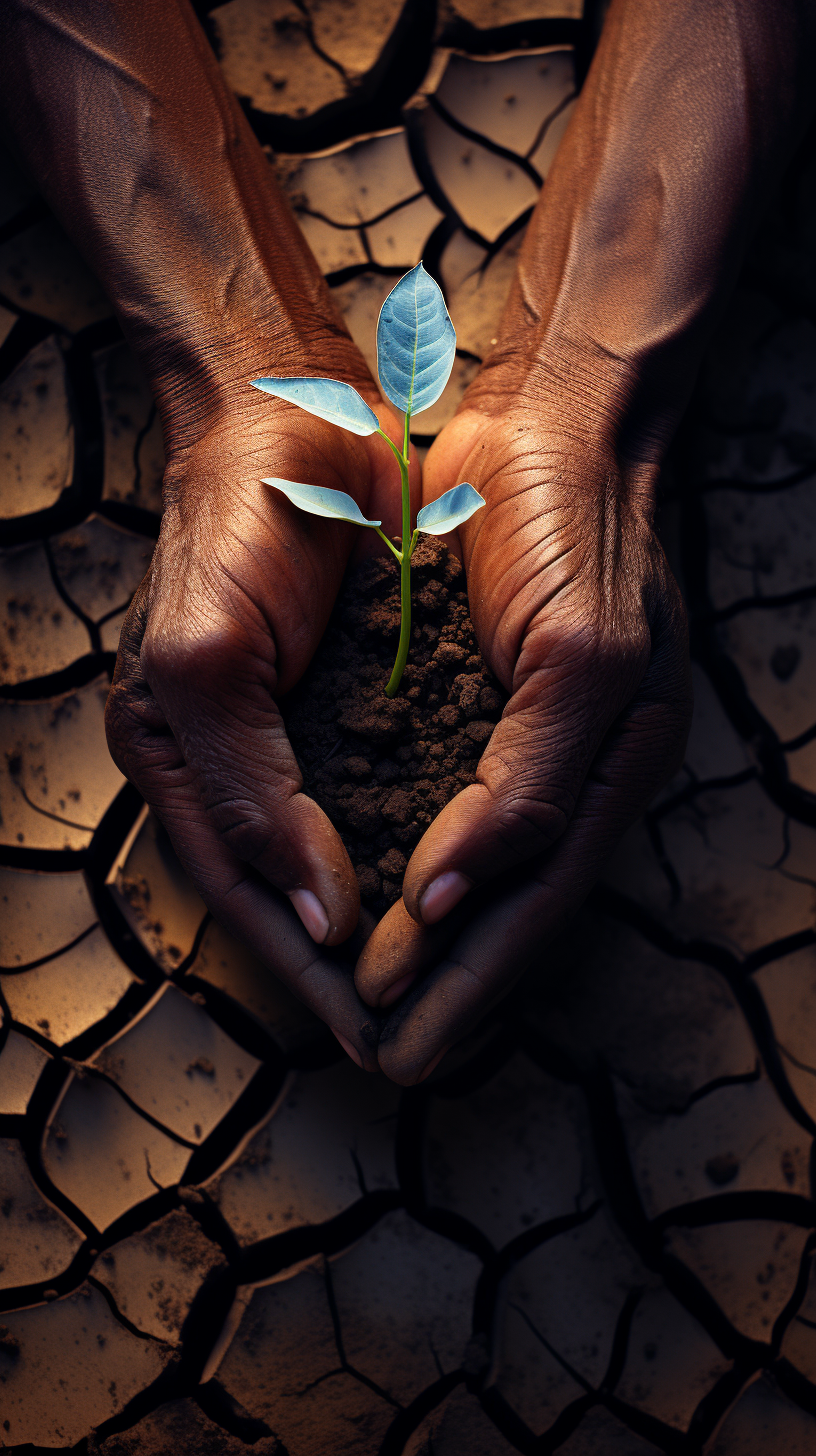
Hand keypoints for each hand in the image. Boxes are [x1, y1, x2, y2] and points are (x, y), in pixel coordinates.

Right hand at [106, 364, 416, 1066]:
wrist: (294, 410)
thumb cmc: (232, 525)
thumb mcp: (210, 662)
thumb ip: (252, 792)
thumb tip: (317, 908)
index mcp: (184, 759)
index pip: (249, 889)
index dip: (307, 965)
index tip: (369, 1034)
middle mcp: (243, 757)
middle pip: (299, 890)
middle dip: (353, 968)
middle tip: (418, 1041)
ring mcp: (302, 728)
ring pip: (349, 852)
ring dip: (395, 921)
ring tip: (448, 990)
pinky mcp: (360, 694)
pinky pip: (392, 791)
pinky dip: (422, 846)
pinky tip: (463, 887)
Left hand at [355, 371, 692, 1082]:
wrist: (555, 414)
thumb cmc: (574, 521)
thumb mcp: (580, 656)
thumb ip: (532, 786)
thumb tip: (456, 895)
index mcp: (611, 765)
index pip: (533, 903)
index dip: (466, 975)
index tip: (397, 1039)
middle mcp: (573, 764)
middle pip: (506, 907)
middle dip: (444, 987)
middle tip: (381, 1061)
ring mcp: (531, 735)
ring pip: (477, 871)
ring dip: (426, 944)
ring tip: (371, 1007)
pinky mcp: (485, 699)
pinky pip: (449, 806)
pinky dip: (415, 867)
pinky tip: (379, 902)